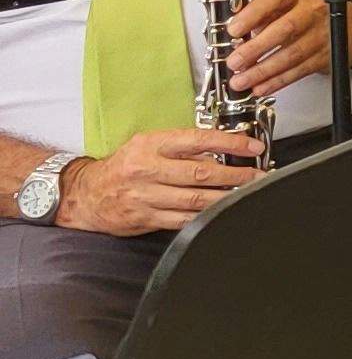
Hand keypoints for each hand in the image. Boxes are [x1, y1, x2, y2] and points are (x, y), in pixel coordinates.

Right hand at [57, 130, 262, 232]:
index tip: (253, 146)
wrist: (86, 193)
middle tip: (258, 174)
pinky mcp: (146, 217)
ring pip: (196, 199)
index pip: (198, 140)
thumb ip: (181, 147)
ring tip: (247, 193)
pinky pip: (183, 219)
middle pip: (201, 173)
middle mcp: (147, 169)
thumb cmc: (123, 166)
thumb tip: (222, 149)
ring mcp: (146, 196)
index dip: (230, 142)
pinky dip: (206, 216)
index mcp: (150, 145)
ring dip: (227, 197)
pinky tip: (222, 212)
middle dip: (236, 174)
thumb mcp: (147, 145)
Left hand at [224, 0, 332, 95]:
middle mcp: (313, 11)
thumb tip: (235, 33)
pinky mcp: (327, 56)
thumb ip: (262, 14)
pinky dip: (278, 81)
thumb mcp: (287, 4)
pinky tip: (261, 87)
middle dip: (257, 48)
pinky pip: (300, 70)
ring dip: (264, 70)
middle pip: (285, 29)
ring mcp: (323, 34)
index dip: (253, 14)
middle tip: (235, 62)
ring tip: (241, 80)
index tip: (233, 30)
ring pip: (292, 54)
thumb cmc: (309, 13)